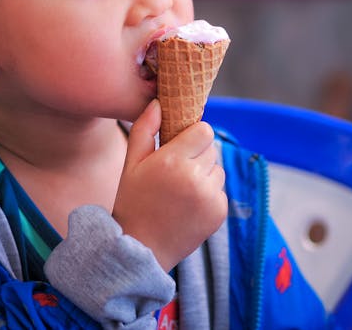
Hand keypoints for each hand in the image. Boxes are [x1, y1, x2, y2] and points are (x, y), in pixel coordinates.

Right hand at [112, 99, 227, 271]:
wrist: (141, 248)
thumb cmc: (133, 200)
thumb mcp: (131, 163)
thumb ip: (145, 129)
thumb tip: (159, 102)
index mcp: (172, 161)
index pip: (204, 130)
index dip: (193, 135)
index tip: (181, 145)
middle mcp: (194, 177)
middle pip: (212, 148)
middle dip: (197, 155)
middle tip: (175, 172)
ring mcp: (209, 196)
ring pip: (218, 169)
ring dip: (204, 174)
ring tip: (180, 190)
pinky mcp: (219, 212)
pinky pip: (220, 190)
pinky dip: (208, 194)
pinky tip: (187, 205)